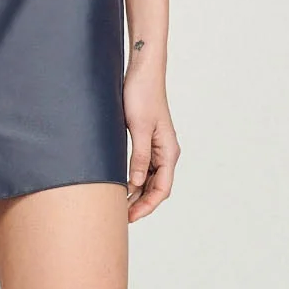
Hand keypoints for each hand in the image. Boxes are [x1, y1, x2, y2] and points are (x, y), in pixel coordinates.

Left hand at [123, 63, 178, 220]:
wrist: (143, 71)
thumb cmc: (142, 94)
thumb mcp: (138, 127)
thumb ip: (139, 157)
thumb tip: (136, 183)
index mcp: (169, 151)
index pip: (162, 189)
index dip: (147, 206)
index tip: (131, 217)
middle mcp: (166, 152)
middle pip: (157, 188)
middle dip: (141, 204)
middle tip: (121, 217)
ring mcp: (157, 147)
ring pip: (150, 179)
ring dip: (137, 193)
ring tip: (119, 205)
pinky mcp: (148, 140)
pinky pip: (144, 167)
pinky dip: (135, 180)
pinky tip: (122, 186)